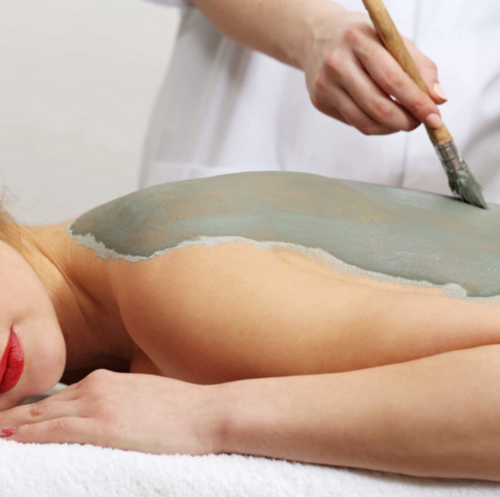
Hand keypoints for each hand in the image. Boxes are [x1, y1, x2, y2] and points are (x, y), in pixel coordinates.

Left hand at [0, 369, 220, 454]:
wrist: (208, 412)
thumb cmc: (183, 409)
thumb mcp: (145, 398)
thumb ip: (119, 403)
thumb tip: (107, 418)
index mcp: (106, 381)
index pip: (56, 398)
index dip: (29, 411)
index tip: (9, 421)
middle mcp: (96, 387)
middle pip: (42, 405)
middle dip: (12, 418)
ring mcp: (98, 405)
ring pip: (40, 416)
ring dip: (12, 427)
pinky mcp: (102, 426)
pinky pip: (52, 431)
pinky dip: (27, 436)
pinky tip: (9, 442)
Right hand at [301, 6, 445, 134]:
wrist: (316, 36)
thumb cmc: (360, 38)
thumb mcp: (391, 39)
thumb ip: (419, 66)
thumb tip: (438, 99)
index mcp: (359, 40)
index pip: (393, 79)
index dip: (417, 102)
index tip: (434, 116)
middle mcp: (337, 63)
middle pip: (377, 106)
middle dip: (405, 120)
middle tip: (419, 122)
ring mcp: (325, 85)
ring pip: (365, 122)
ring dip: (390, 128)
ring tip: (403, 122)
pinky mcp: (320, 102)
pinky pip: (354, 122)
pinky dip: (374, 125)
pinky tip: (382, 117)